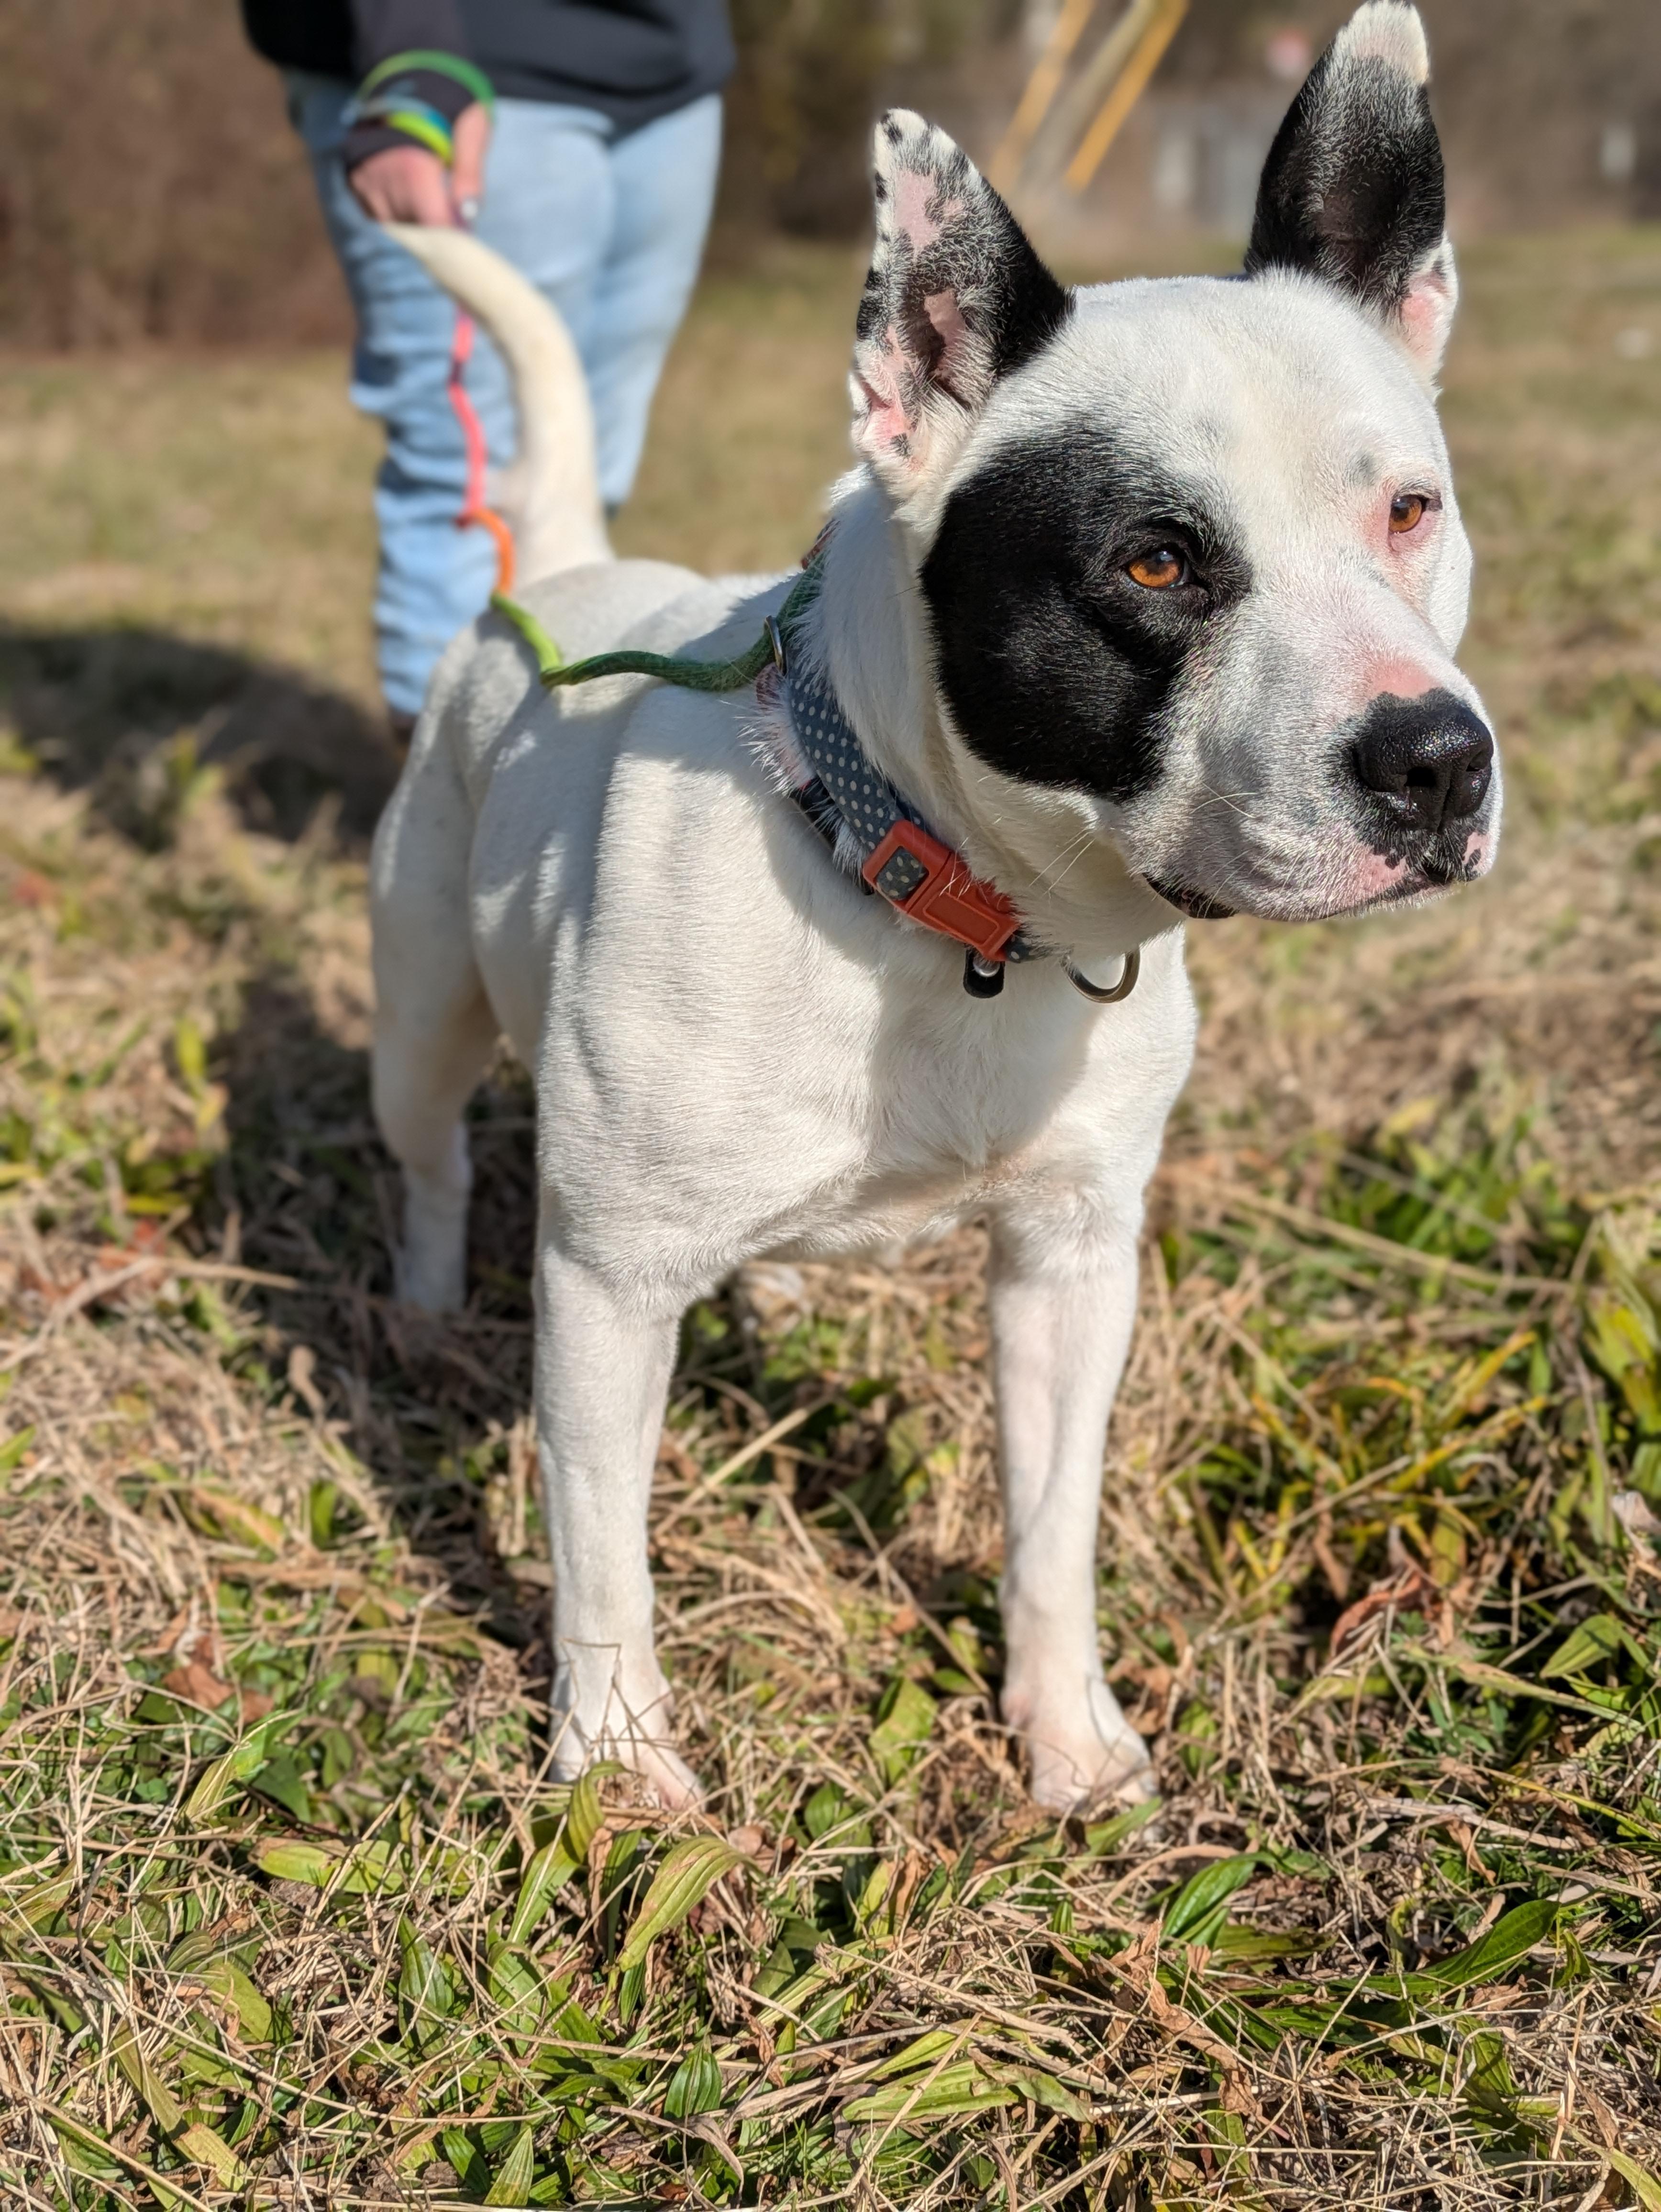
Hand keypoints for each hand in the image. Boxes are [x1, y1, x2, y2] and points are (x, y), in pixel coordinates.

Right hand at [348, 100, 490, 224]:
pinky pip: (379, 215)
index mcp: (413, 167)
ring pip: (397, 224)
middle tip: (447, 201)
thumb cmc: (446, 104)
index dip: (451, 232)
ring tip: (426, 189)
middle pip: (416, 228)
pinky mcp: (355, 183)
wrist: (406, 76)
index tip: (462, 228)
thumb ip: (470, 171)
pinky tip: (407, 189)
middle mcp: (383, 177)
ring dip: (415, 216)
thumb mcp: (471, 127)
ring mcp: (365, 181)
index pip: (433, 223)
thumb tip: (468, 213)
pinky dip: (397, 210)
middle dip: (435, 221)